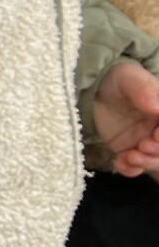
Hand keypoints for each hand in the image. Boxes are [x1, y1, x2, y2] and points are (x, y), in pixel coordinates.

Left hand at [94, 60, 158, 175]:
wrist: (94, 90)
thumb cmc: (117, 80)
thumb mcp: (128, 77)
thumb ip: (143, 88)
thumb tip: (157, 106)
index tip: (156, 134)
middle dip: (158, 152)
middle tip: (143, 145)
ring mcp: (146, 143)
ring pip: (155, 161)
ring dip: (146, 163)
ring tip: (130, 157)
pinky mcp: (129, 152)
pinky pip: (135, 168)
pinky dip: (130, 169)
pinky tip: (120, 163)